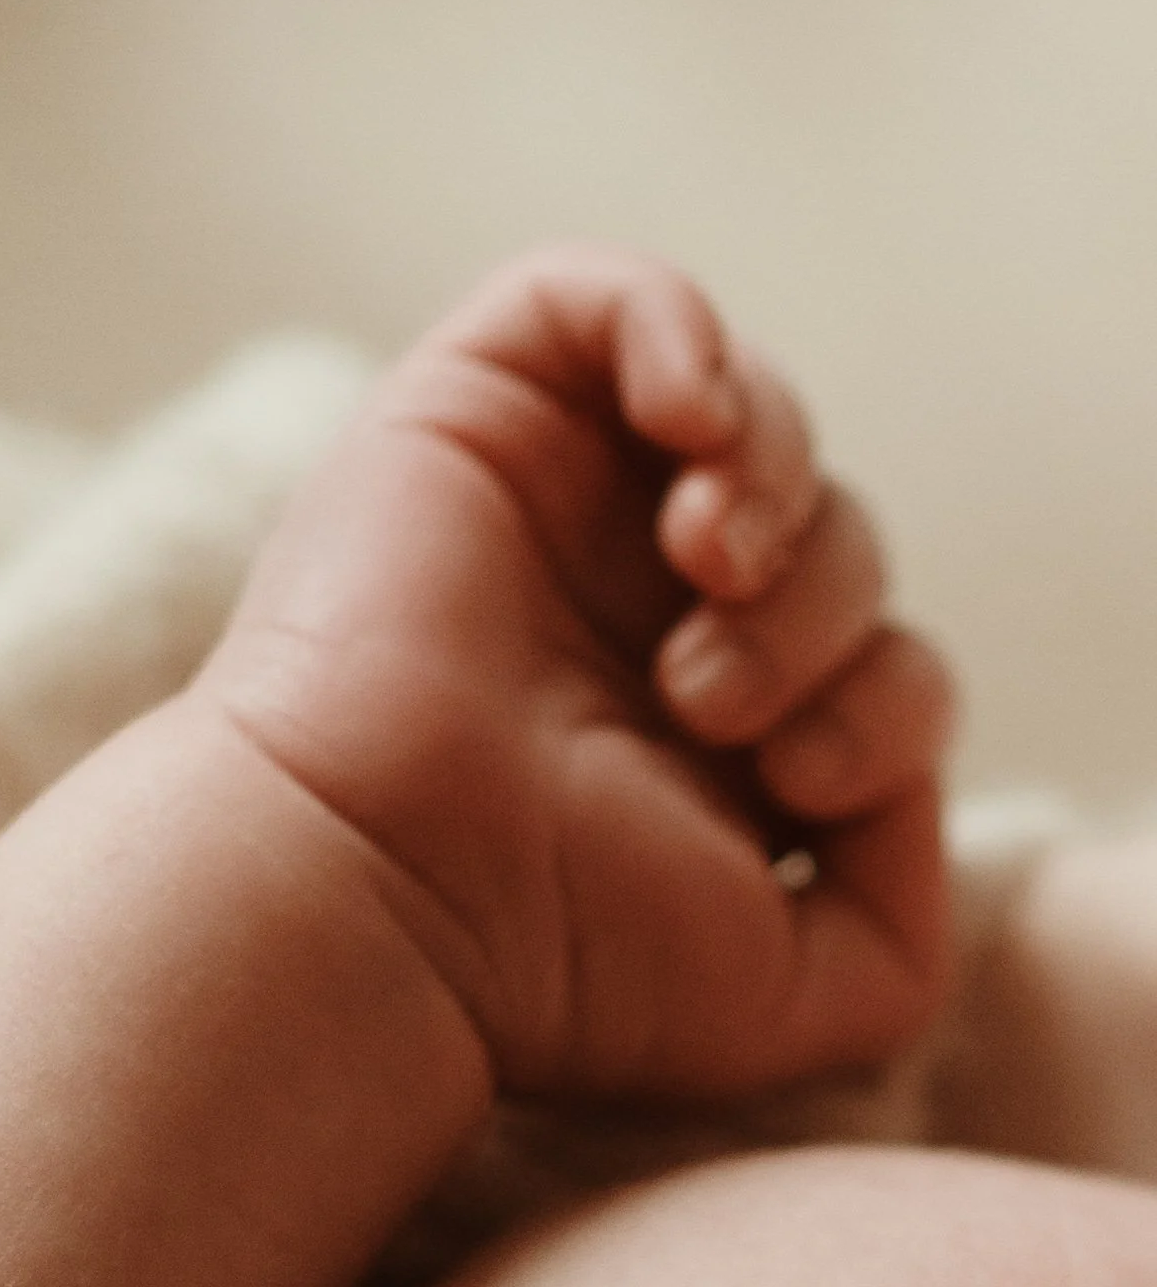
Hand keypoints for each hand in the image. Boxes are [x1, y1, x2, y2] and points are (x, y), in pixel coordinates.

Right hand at [203, 245, 955, 1095]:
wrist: (383, 895)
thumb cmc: (555, 959)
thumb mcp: (800, 990)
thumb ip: (902, 916)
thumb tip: (902, 793)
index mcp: (700, 739)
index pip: (879, 658)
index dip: (888, 700)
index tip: (797, 781)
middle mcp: (624, 619)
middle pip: (835, 537)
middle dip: (820, 609)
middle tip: (713, 700)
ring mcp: (548, 513)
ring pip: (753, 420)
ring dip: (774, 487)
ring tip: (708, 568)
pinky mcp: (467, 417)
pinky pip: (606, 297)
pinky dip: (679, 331)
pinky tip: (687, 423)